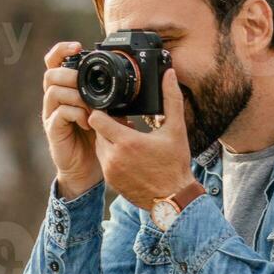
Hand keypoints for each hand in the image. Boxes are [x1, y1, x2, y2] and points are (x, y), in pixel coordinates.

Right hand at [41, 41, 101, 199]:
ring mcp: (51, 114)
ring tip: (91, 106)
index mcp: (66, 90)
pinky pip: (59, 113)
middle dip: (70, 74)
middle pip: (51, 74)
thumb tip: (132, 88)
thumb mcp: (107, 114)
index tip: (78, 47)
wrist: (88, 169)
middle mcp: (55, 99)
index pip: (55, 62)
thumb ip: (111, 99)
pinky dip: (76, 113)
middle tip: (86, 83)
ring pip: (53, 91)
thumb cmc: (96, 138)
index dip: (62, 50)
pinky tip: (88, 121)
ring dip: (75, 94)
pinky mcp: (53, 130)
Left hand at [88, 68, 195, 208]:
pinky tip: (128, 155)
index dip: (103, 111)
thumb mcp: (176, 130)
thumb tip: (170, 74)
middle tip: (123, 123)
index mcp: (126, 142)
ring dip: (108, 140)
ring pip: (99, 145)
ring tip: (127, 139)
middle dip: (107, 125)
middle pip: (97, 130)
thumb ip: (171, 99)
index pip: (96, 117)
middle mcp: (113, 157)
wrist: (173, 199)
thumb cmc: (175, 165)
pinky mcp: (110, 181)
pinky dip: (112, 156)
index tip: (113, 109)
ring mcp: (110, 170)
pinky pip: (103, 161)